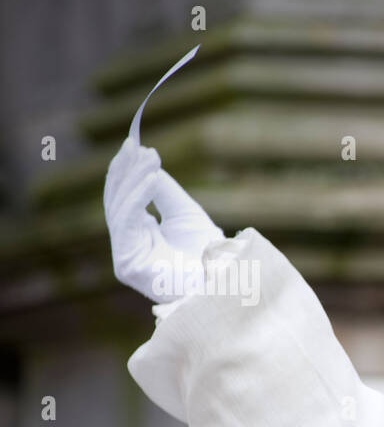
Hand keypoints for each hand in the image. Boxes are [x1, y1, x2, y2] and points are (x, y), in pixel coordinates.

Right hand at [104, 138, 223, 301]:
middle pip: (117, 201)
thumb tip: (146, 159)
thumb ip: (162, 189)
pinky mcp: (127, 265)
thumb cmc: (208, 254)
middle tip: (134, 144)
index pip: (124, 198)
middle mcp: (128, 246)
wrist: (223, 282)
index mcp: (138, 236)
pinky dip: (137, 197)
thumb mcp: (184, 212)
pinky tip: (149, 178)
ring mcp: (125, 257)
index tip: (134, 144)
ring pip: (120, 209)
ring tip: (147, 155)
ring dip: (134, 178)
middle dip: (125, 170)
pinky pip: (127, 223)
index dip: (127, 171)